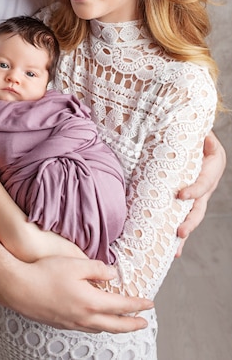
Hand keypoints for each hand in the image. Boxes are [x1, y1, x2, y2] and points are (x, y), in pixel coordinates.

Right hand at [7, 256, 153, 332]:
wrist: (19, 288)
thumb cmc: (45, 273)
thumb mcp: (75, 264)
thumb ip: (97, 269)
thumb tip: (113, 274)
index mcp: (91, 302)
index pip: (121, 306)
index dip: (137, 305)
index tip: (149, 304)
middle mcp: (84, 317)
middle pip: (115, 325)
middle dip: (132, 324)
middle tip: (143, 322)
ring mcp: (72, 323)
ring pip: (100, 328)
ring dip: (115, 326)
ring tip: (122, 321)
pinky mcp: (61, 323)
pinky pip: (86, 328)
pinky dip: (98, 325)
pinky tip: (95, 319)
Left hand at [176, 130, 225, 255]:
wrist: (197, 141)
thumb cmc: (196, 136)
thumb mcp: (203, 133)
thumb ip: (201, 134)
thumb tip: (201, 135)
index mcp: (211, 169)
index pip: (204, 183)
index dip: (194, 190)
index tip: (181, 195)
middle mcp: (205, 186)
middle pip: (199, 208)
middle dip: (190, 221)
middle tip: (179, 231)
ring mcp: (196, 196)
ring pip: (191, 218)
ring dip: (183, 234)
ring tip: (175, 249)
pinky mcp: (185, 200)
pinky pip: (181, 216)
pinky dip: (178, 233)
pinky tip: (171, 248)